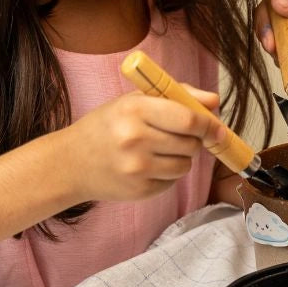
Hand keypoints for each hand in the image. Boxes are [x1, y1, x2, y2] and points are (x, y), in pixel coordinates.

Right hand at [62, 86, 221, 202]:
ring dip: (181, 158)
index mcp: (135, 110)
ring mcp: (137, 168)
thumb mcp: (137, 101)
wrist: (71, 163)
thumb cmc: (109, 126)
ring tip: (157, 150)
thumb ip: (179, 95)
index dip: (209, 124)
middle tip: (175, 136)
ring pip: (185, 165)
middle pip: (191, 144)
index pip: (189, 120)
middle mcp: (135, 139)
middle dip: (193, 140)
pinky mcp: (140, 191)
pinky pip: (173, 181)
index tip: (217, 128)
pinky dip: (167, 174)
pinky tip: (146, 166)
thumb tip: (215, 100)